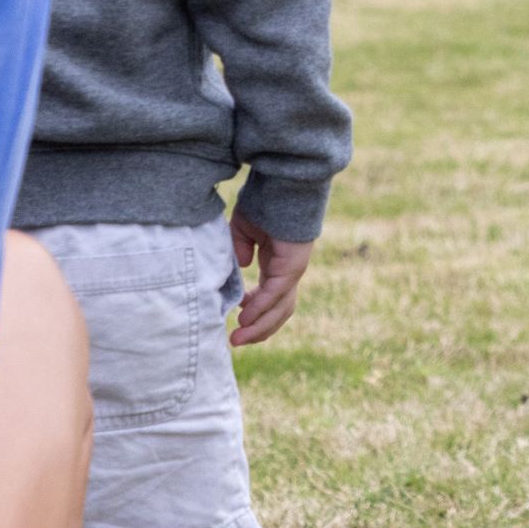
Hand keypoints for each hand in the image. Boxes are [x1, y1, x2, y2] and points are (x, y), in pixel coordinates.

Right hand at [228, 214, 312, 346]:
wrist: (280, 185)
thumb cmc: (262, 203)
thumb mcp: (243, 231)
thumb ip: (240, 250)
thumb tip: (242, 267)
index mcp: (277, 265)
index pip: (269, 299)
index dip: (253, 313)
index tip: (235, 321)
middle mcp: (287, 271)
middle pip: (278, 311)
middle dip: (257, 330)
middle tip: (236, 342)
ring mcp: (293, 270)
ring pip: (280, 309)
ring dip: (259, 327)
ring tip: (238, 339)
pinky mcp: (293, 265)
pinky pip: (275, 293)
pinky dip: (260, 308)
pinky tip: (244, 318)